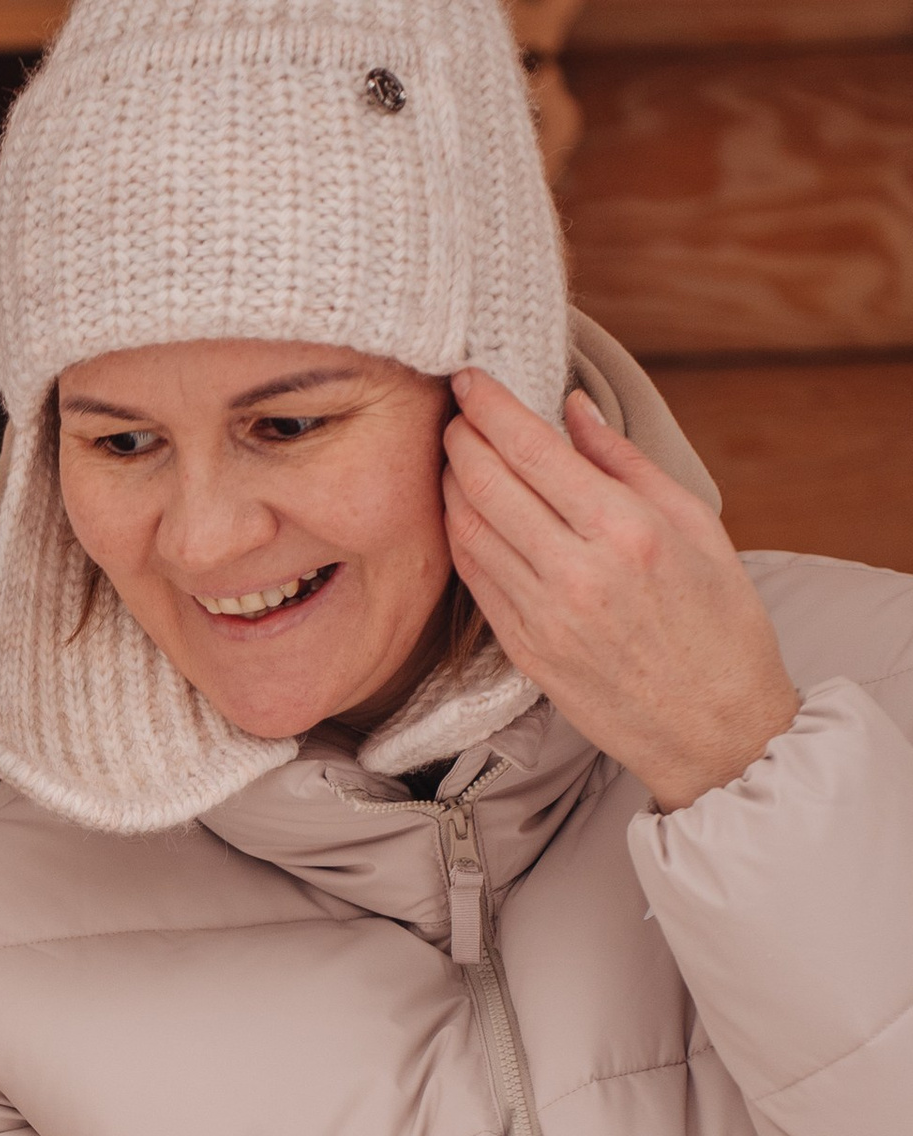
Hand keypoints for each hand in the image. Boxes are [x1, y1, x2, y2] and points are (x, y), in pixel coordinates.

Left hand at [443, 371, 798, 813]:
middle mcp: (575, 571)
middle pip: (488, 485)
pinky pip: (474, 579)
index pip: (533, 450)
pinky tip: (459, 511)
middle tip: (451, 411)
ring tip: (451, 454)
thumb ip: (624, 462)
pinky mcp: (523, 649)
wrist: (711, 724)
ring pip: (469, 531)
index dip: (490, 407)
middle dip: (460, 438)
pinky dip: (459, 536)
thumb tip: (572, 408)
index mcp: (625, 530)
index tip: (469, 379)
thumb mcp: (694, 524)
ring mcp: (542, 615)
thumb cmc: (717, 618)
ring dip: (450, 485)